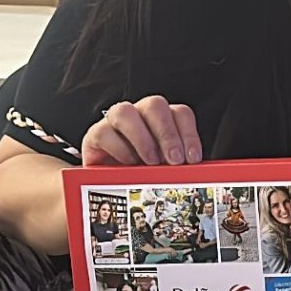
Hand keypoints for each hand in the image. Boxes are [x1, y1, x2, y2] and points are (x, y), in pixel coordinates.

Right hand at [81, 96, 203, 167]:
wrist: (108, 185)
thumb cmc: (140, 175)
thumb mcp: (164, 171)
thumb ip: (178, 168)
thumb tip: (195, 174)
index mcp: (162, 121)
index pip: (179, 113)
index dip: (189, 134)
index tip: (193, 158)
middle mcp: (139, 115)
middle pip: (154, 105)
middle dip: (167, 133)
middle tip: (174, 159)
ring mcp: (115, 122)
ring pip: (125, 111)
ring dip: (142, 137)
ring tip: (151, 161)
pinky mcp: (95, 134)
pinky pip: (104, 132)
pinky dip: (119, 148)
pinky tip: (129, 163)